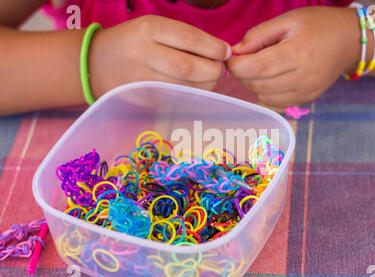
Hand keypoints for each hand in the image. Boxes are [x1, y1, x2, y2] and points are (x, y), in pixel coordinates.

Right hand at [89, 15, 231, 97]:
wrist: (97, 62)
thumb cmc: (134, 42)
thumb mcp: (153, 27)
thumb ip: (184, 37)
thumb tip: (221, 52)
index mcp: (148, 29)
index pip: (190, 39)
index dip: (214, 48)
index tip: (225, 52)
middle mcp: (143, 54)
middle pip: (190, 68)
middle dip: (213, 70)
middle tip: (219, 68)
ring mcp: (142, 80)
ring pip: (186, 87)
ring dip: (206, 85)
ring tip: (208, 78)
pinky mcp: (144, 99)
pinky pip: (177, 97)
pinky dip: (192, 94)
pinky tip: (193, 87)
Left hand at [227, 7, 360, 109]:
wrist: (349, 41)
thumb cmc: (318, 25)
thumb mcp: (288, 20)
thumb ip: (258, 36)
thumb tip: (235, 52)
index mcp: (298, 52)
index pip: (256, 68)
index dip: (236, 65)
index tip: (232, 57)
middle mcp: (303, 77)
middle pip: (257, 84)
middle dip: (242, 74)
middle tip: (244, 60)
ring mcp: (306, 92)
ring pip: (263, 96)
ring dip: (252, 84)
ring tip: (258, 68)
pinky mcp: (306, 100)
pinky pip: (275, 103)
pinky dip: (265, 93)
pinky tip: (269, 79)